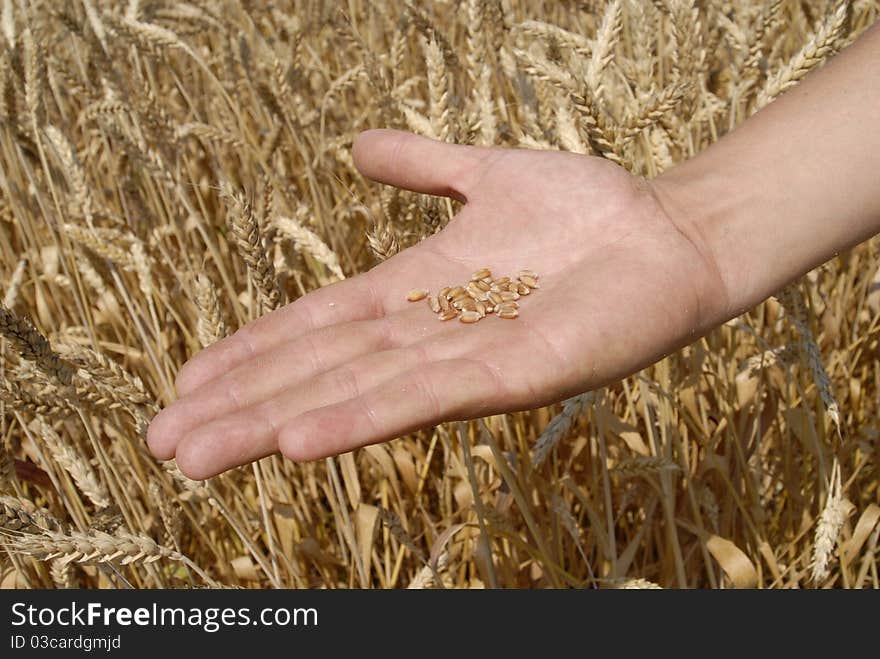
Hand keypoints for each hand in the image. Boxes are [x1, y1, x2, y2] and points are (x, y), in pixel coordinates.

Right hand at [147, 129, 726, 478]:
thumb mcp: (484, 173)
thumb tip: (358, 148)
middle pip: (318, 372)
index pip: (315, 326)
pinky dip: (361, 418)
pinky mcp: (516, 374)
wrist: (666, 231)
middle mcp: (429, 332)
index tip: (186, 382)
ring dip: (276, 423)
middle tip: (164, 444)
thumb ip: (423, 164)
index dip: (250, 353)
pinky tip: (300, 439)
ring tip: (204, 455)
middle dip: (240, 406)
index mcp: (414, 290)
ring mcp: (469, 358)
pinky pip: (427, 399)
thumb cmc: (583, 208)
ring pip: (356, 393)